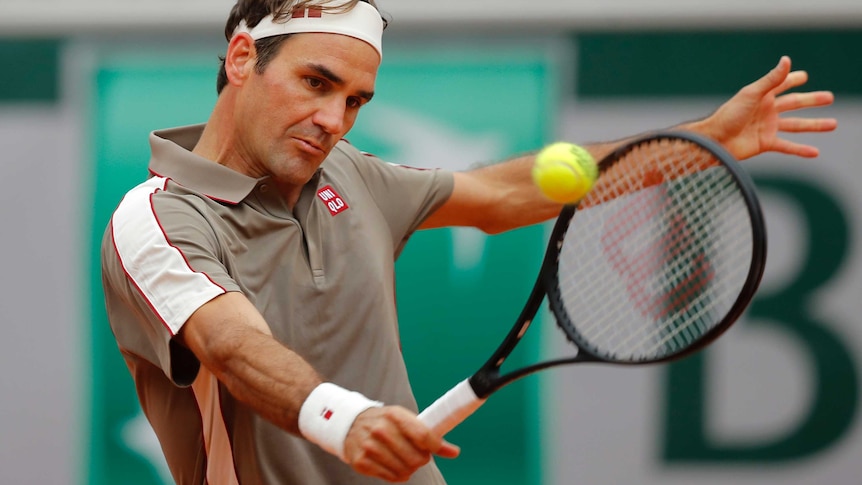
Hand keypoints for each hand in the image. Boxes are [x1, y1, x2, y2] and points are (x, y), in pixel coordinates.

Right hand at [343, 406, 459, 481]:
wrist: (351, 424)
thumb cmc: (386, 423)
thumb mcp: (406, 420)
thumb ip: (429, 435)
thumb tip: (453, 452)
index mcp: (394, 415)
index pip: (423, 435)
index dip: (436, 446)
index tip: (440, 449)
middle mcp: (380, 430)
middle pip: (416, 458)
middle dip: (421, 460)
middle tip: (416, 454)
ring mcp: (369, 446)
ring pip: (405, 470)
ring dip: (409, 469)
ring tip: (403, 459)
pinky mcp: (361, 462)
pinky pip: (391, 478)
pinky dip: (397, 475)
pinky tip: (393, 465)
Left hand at [694, 55, 836, 159]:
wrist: (715, 141)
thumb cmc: (728, 115)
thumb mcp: (751, 94)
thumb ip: (771, 80)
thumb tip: (787, 60)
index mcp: (762, 96)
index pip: (781, 84)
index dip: (792, 78)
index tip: (804, 76)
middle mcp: (767, 110)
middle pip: (794, 104)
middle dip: (812, 100)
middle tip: (829, 97)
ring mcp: (767, 127)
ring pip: (796, 125)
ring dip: (814, 125)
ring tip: (832, 124)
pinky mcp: (766, 143)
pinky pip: (787, 146)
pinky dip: (801, 150)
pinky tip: (815, 152)